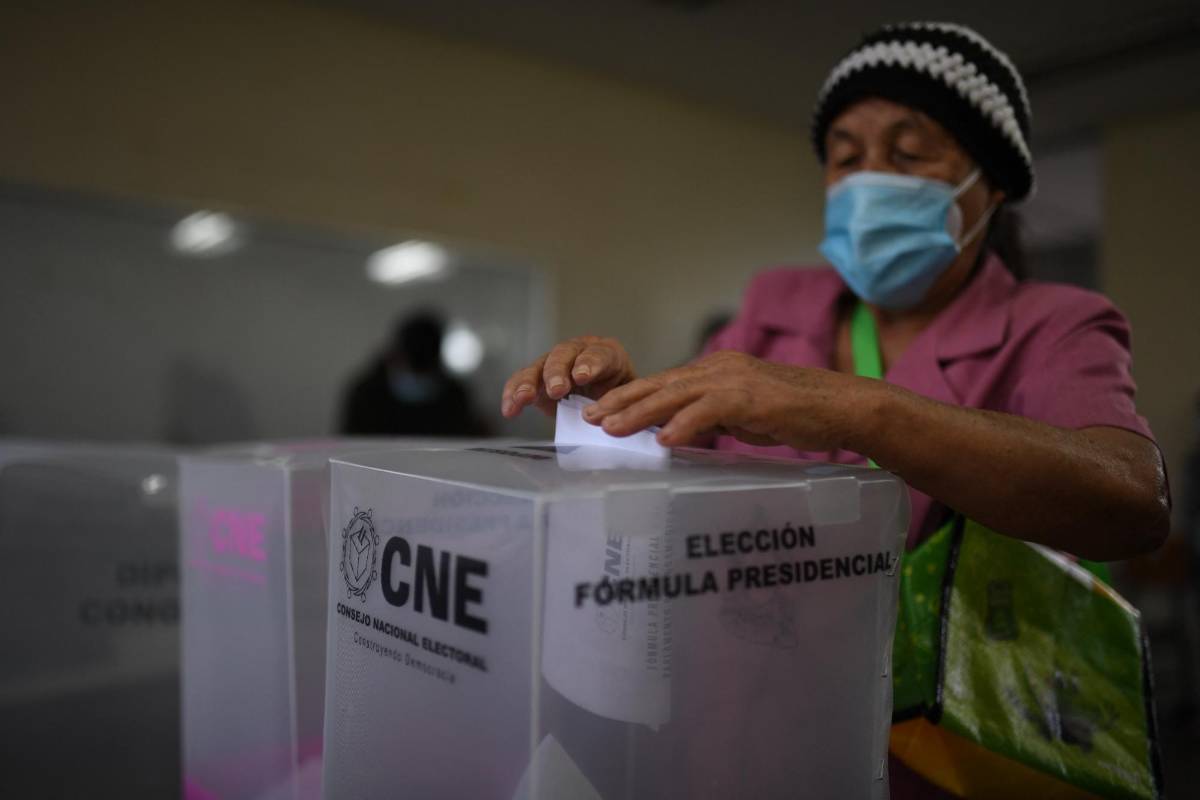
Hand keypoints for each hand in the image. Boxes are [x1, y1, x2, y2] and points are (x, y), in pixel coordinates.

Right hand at [501, 336, 636, 417]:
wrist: (605, 406)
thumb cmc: (620, 402)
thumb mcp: (629, 401)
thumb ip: (626, 407)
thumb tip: (633, 425)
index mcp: (607, 354)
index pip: (599, 354)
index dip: (590, 363)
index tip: (583, 376)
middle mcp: (578, 352)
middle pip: (564, 354)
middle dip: (558, 371)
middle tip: (557, 389)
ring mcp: (555, 364)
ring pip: (539, 366)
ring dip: (530, 382)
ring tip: (524, 398)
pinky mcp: (537, 379)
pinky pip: (521, 382)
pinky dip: (513, 394)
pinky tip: (509, 409)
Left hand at [581, 350, 882, 450]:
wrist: (839, 406)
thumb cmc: (794, 413)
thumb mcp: (742, 414)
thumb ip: (710, 418)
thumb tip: (678, 433)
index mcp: (715, 372)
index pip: (663, 384)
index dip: (629, 397)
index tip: (600, 412)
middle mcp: (719, 369)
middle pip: (660, 385)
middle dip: (622, 402)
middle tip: (589, 418)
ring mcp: (734, 380)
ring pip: (676, 395)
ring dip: (641, 413)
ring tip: (613, 429)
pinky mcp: (751, 397)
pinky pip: (710, 410)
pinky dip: (685, 424)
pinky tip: (665, 440)